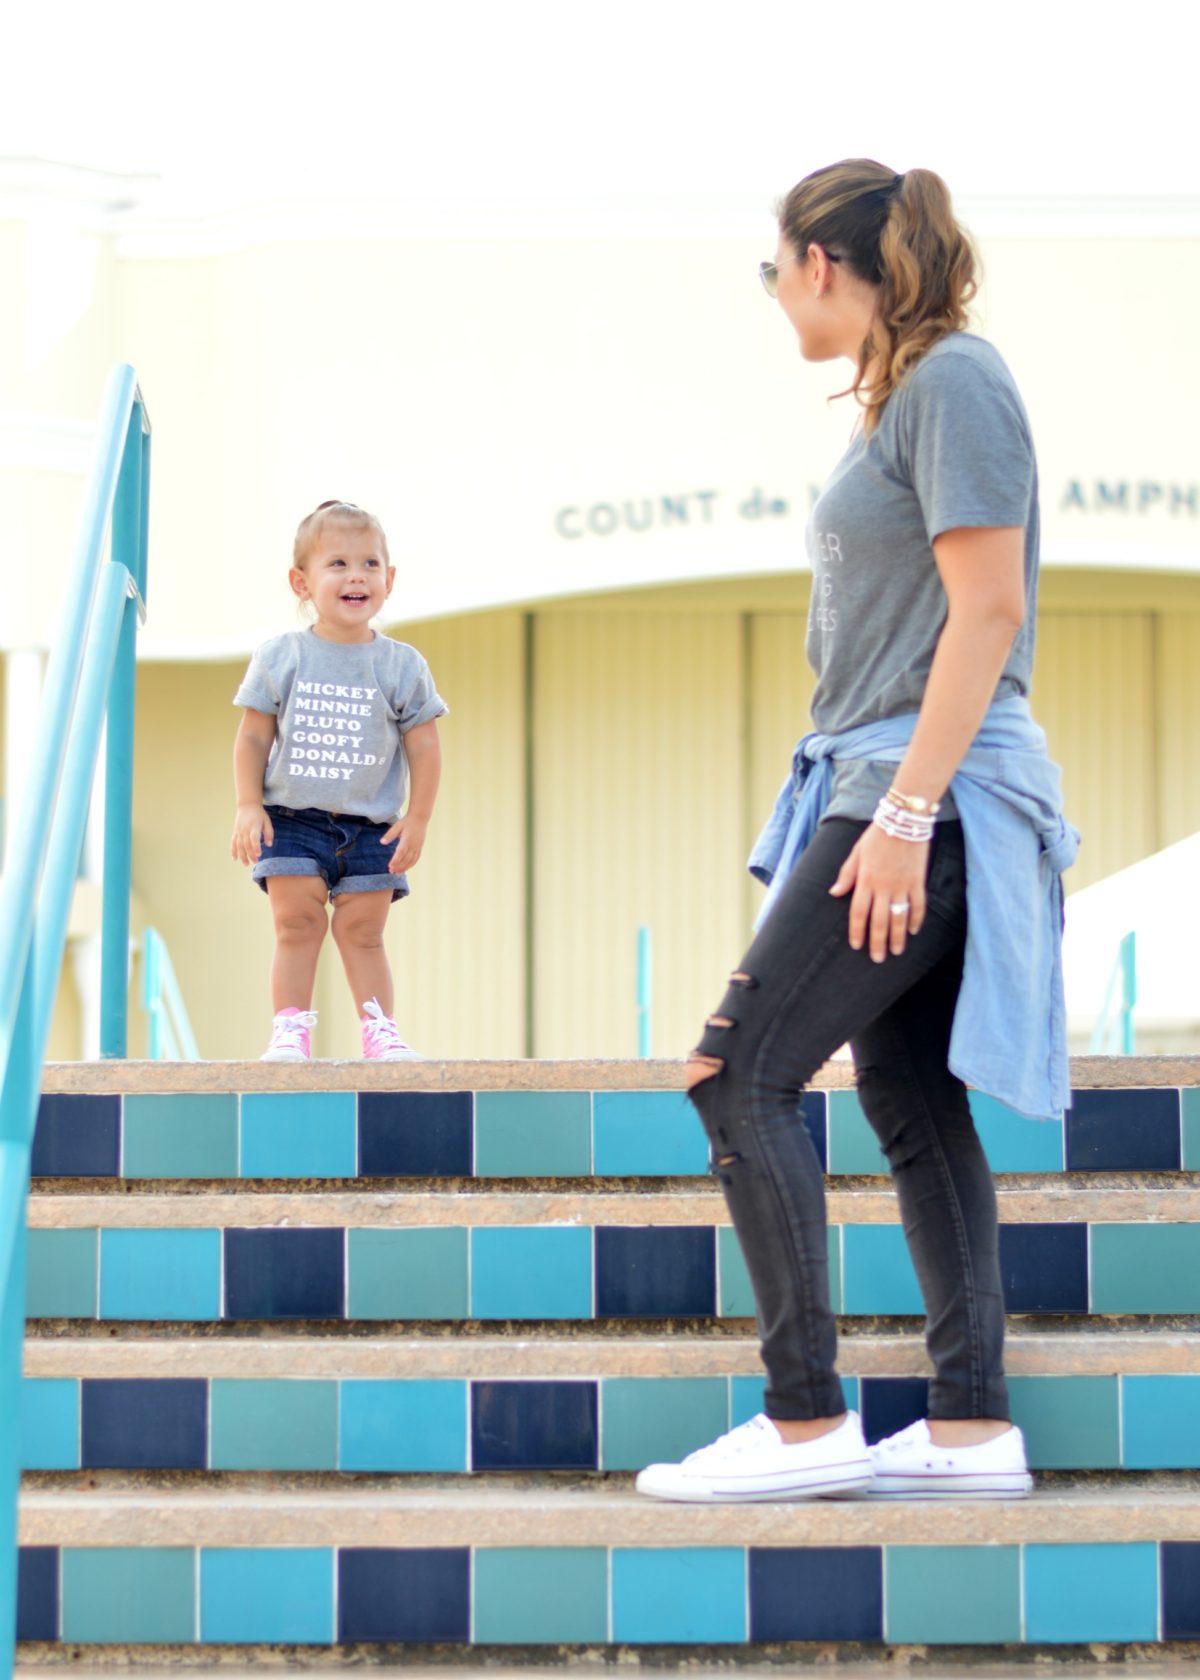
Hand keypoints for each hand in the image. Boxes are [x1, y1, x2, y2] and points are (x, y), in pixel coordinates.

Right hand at [231, 803, 272, 865]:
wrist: (247, 805)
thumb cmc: (259, 814)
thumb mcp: (267, 821)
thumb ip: (269, 833)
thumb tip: (269, 845)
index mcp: (254, 826)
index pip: (254, 838)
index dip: (256, 847)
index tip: (259, 854)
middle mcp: (245, 829)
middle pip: (246, 844)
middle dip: (251, 854)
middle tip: (256, 862)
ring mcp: (239, 831)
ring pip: (239, 845)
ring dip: (242, 855)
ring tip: (246, 864)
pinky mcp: (235, 832)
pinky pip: (233, 843)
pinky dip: (233, 851)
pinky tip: (234, 859)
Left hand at [381, 813, 427, 872]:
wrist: (420, 818)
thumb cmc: (407, 822)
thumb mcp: (397, 826)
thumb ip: (390, 835)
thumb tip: (382, 842)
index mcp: (407, 839)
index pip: (401, 852)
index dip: (395, 860)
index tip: (390, 866)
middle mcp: (413, 845)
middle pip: (406, 859)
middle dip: (399, 866)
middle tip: (391, 871)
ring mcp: (418, 847)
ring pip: (412, 860)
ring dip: (405, 868)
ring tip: (397, 873)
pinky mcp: (420, 847)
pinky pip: (416, 859)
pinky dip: (411, 865)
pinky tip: (405, 869)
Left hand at [829, 822, 928, 961]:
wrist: (904, 820)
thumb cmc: (877, 835)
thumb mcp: (856, 852)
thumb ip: (847, 874)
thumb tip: (835, 893)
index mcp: (865, 880)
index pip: (858, 913)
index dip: (857, 931)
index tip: (856, 946)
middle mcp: (883, 886)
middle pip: (879, 921)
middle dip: (878, 942)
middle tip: (878, 959)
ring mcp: (902, 885)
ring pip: (899, 917)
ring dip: (897, 937)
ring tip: (896, 952)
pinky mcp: (918, 881)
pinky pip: (918, 905)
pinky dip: (916, 919)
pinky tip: (913, 931)